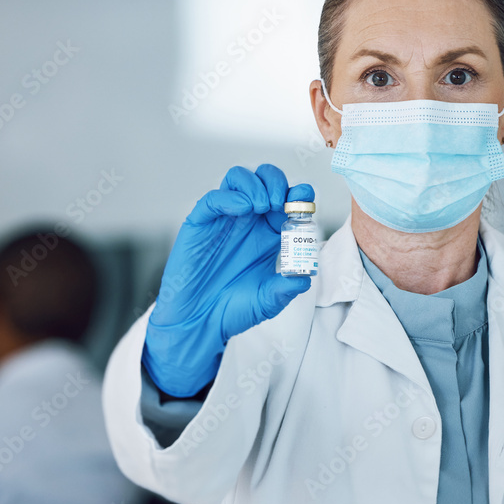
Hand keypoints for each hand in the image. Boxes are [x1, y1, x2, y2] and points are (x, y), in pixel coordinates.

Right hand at [142, 164, 313, 396]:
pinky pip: (213, 199)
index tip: (305, 200)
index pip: (286, 201)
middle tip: (281, 202)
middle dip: (276, 182)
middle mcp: (247, 222)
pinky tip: (243, 209)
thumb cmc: (231, 310)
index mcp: (269, 235)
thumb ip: (284, 289)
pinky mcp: (200, 224)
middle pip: (264, 180)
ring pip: (238, 179)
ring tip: (263, 205)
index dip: (298, 194)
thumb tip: (304, 278)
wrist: (198, 324)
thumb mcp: (267, 302)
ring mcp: (223, 220)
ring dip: (254, 184)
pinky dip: (230, 196)